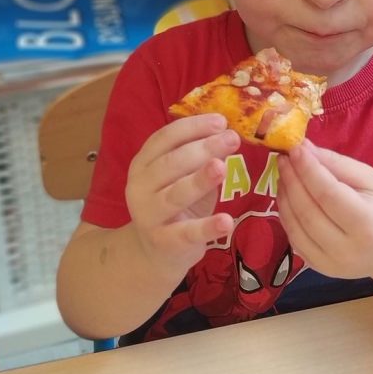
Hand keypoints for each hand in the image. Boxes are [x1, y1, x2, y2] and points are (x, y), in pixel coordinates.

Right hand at [124, 114, 238, 275]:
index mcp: (143, 162)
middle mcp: (140, 186)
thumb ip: (199, 155)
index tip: (221, 120)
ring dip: (199, 180)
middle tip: (232, 138)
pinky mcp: (164, 242)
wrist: (154, 253)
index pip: (166, 138)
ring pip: (176, 194)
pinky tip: (226, 221)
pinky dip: (207, 228)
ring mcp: (149, 216)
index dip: (193, 127)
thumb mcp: (182, 175)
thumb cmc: (174, 204)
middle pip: (172, 163)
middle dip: (204, 148)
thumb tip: (228, 131)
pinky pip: (187, 233)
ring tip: (221, 167)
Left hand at [277, 141, 372, 280]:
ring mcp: (331, 264)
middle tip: (283, 157)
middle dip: (292, 179)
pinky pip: (294, 239)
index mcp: (367, 224)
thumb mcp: (371, 179)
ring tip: (284, 173)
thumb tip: (304, 149)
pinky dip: (286, 214)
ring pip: (295, 226)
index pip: (328, 194)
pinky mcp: (319, 269)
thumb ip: (337, 164)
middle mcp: (347, 249)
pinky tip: (287, 195)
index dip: (308, 170)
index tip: (295, 149)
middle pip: (307, 210)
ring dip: (284, 196)